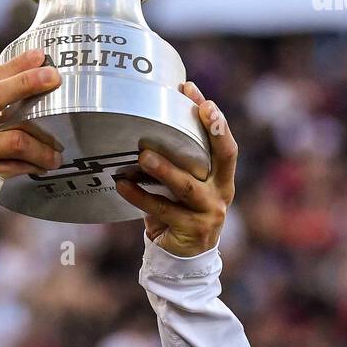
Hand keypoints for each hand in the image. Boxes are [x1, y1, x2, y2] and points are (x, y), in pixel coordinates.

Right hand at [0, 50, 62, 178]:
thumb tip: (27, 82)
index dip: (14, 66)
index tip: (40, 56)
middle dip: (25, 83)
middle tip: (54, 77)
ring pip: (16, 139)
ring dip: (43, 145)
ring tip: (57, 152)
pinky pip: (17, 167)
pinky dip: (34, 165)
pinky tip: (44, 165)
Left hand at [115, 81, 237, 256]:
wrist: (181, 256)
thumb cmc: (177, 210)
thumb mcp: (181, 183)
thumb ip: (174, 161)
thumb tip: (141, 122)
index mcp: (222, 177)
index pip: (224, 143)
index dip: (214, 118)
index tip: (192, 91)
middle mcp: (221, 192)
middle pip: (222, 158)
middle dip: (212, 131)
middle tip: (195, 109)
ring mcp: (209, 212)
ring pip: (187, 186)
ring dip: (165, 169)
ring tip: (143, 156)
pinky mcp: (191, 230)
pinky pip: (162, 209)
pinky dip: (140, 196)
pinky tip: (121, 185)